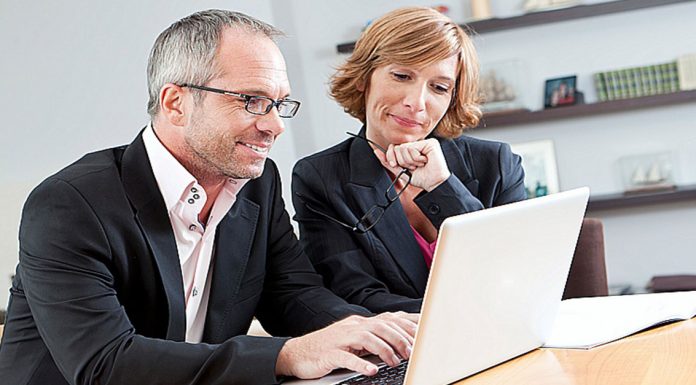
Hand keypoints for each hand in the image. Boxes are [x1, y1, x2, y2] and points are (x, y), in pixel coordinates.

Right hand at [275, 312, 418, 378]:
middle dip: (400, 338)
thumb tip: (400, 340)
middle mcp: (351, 327)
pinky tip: (371, 371)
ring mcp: (340, 339)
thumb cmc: (328, 348)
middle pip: (380, 325)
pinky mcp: (329, 353)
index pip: (388, 319)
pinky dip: (361, 363)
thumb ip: (374, 338)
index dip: (407, 325)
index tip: (424, 334)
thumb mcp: (353, 339)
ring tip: (395, 361)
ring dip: (384, 349)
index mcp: (359, 323)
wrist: (297, 353)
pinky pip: (347, 357)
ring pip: (367, 337)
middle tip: (412, 352)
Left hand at [373, 139, 450, 190]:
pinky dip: (416, 158)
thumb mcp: (400, 170)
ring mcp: (424, 142)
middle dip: (402, 161)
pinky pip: (412, 148)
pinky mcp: (430, 143)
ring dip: (410, 161)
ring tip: (419, 165)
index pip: (394, 147)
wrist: (434, 184)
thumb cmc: (422, 178)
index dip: (392, 157)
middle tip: (413, 166)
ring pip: (404, 147)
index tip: (396, 165)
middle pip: (397, 147)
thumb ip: (388, 161)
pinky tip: (424, 161)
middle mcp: (418, 143)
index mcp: (411, 148)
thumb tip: (376, 151)